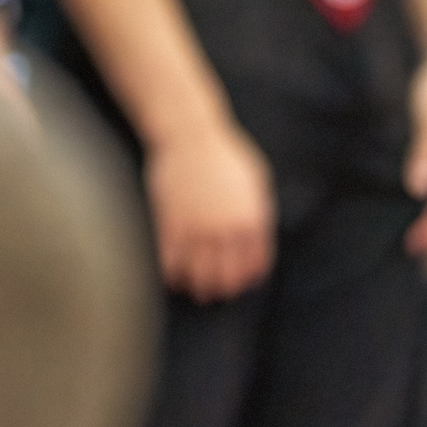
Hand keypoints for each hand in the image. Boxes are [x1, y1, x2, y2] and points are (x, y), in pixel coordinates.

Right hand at [145, 114, 275, 301]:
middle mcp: (226, 228)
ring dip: (194, 285)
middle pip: (225, 276)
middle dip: (219, 289)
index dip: (246, 279)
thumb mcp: (255, 181)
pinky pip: (170, 258)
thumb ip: (257, 212)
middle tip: (212, 292)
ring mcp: (197, 226)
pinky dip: (170, 272)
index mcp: (252, 220)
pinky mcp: (171, 221)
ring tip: (191, 288)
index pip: (254, 265)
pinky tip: (169, 275)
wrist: (189, 134)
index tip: (238, 283)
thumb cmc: (223, 153)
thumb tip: (256, 239)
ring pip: (196, 272)